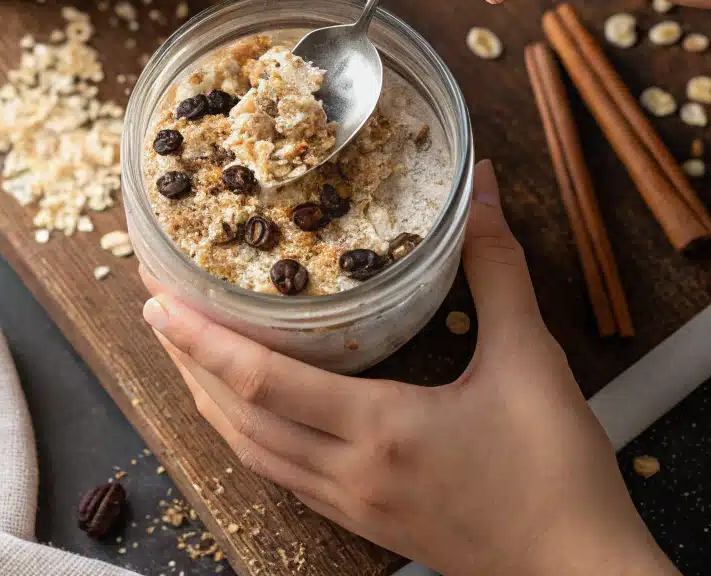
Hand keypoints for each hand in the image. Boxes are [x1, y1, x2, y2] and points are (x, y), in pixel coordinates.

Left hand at [141, 161, 677, 575]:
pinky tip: (245, 410)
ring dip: (208, 400)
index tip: (156, 297)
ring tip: (182, 352)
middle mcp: (349, 473)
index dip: (201, 337)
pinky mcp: (365, 521)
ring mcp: (351, 505)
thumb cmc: (558, 474)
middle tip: (153, 307)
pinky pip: (281, 474)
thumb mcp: (531, 358)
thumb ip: (496, 267)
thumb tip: (481, 188)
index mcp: (379, 429)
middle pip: (236, 418)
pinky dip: (246, 434)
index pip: (261, 381)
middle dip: (186, 361)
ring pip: (251, 453)